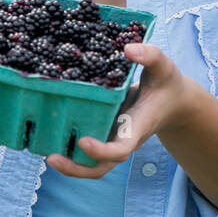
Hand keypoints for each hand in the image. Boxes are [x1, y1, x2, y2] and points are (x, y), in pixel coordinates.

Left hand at [46, 42, 189, 178]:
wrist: (171, 100)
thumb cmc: (166, 83)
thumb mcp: (163, 66)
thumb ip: (150, 55)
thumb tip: (128, 48)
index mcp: (137, 127)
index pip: (121, 149)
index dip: (101, 151)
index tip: (83, 140)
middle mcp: (123, 139)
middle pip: (100, 167)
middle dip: (76, 169)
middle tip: (52, 158)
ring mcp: (113, 140)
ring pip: (91, 165)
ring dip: (69, 166)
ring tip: (46, 153)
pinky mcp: (105, 135)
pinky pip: (86, 152)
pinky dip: (69, 151)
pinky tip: (49, 137)